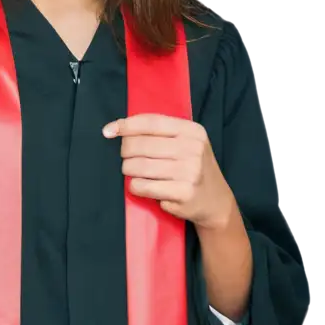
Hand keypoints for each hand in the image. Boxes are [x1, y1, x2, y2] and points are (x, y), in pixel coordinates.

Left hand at [103, 114, 236, 229]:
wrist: (216, 201)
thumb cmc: (192, 168)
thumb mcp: (186, 143)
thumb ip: (159, 133)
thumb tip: (116, 127)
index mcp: (192, 131)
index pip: (151, 122)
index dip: (126, 125)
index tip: (108, 131)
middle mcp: (192, 149)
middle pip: (141, 145)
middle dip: (125, 152)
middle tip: (127, 158)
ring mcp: (189, 171)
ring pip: (139, 166)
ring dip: (128, 170)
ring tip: (133, 172)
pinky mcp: (183, 192)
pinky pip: (143, 186)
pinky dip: (135, 186)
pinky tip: (141, 186)